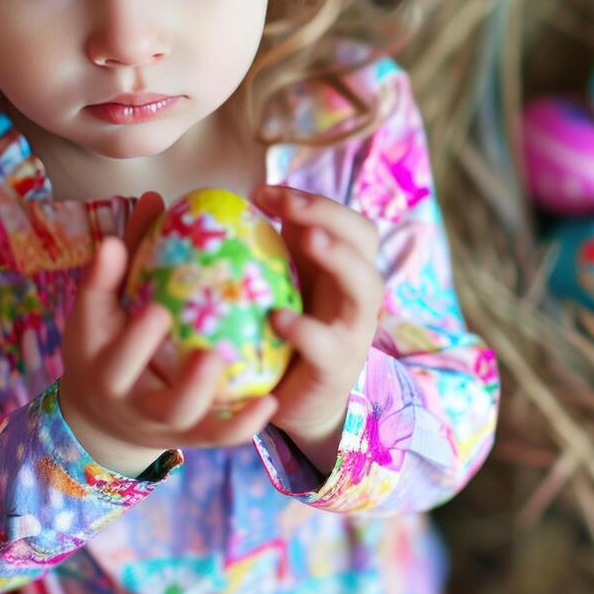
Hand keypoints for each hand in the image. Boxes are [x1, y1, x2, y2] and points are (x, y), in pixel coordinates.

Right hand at [58, 192, 278, 476]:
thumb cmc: (104, 342)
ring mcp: (165, 426)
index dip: (132, 339)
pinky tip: (271, 401)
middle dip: (185, 383)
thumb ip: (122, 258)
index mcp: (104, 370)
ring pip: (192, 423)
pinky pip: (221, 436)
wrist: (103, 414)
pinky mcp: (192, 437)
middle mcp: (134, 405)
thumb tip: (153, 199)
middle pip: (158, 404)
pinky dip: (244, 424)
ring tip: (253, 377)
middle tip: (211, 353)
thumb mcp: (98, 307)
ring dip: (223, 406)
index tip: (157, 311)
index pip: (114, 358)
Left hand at [251, 184, 383, 475]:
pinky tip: (277, 318)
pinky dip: (306, 329)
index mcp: (340, 266)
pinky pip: (329, 345)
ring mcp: (351, 330)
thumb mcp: (275, 284)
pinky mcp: (336, 368)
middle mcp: (354, 292)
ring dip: (340, 258)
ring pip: (366, 287)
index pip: (344, 218)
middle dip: (331, 215)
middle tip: (291, 206)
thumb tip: (227, 206)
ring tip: (309, 240)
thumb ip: (263, 247)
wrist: (290, 400)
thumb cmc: (278, 332)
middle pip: (365, 238)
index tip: (263, 193)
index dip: (313, 199)